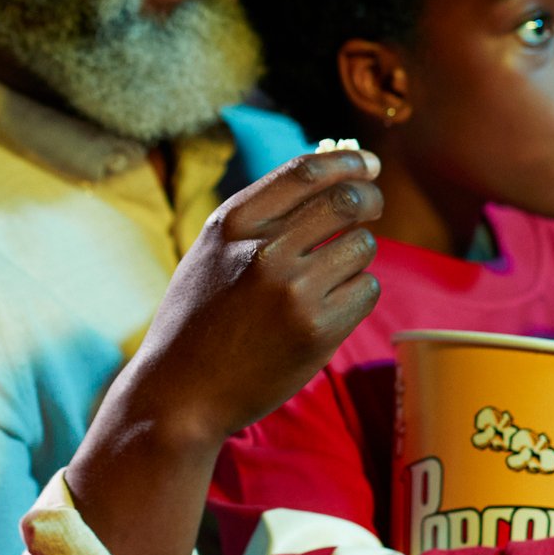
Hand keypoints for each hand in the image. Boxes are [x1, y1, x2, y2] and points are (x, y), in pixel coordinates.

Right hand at [122, 148, 383, 446]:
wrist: (180, 392)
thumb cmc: (197, 318)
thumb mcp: (212, 252)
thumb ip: (261, 218)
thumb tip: (330, 178)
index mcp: (232, 224)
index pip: (305, 172)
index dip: (346, 162)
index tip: (366, 164)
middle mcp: (264, 251)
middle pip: (347, 201)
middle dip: (370, 199)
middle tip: (373, 206)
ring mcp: (294, 292)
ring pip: (362, 248)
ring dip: (355, 257)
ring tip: (326, 278)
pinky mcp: (318, 331)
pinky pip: (366, 291)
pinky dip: (356, 294)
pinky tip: (327, 309)